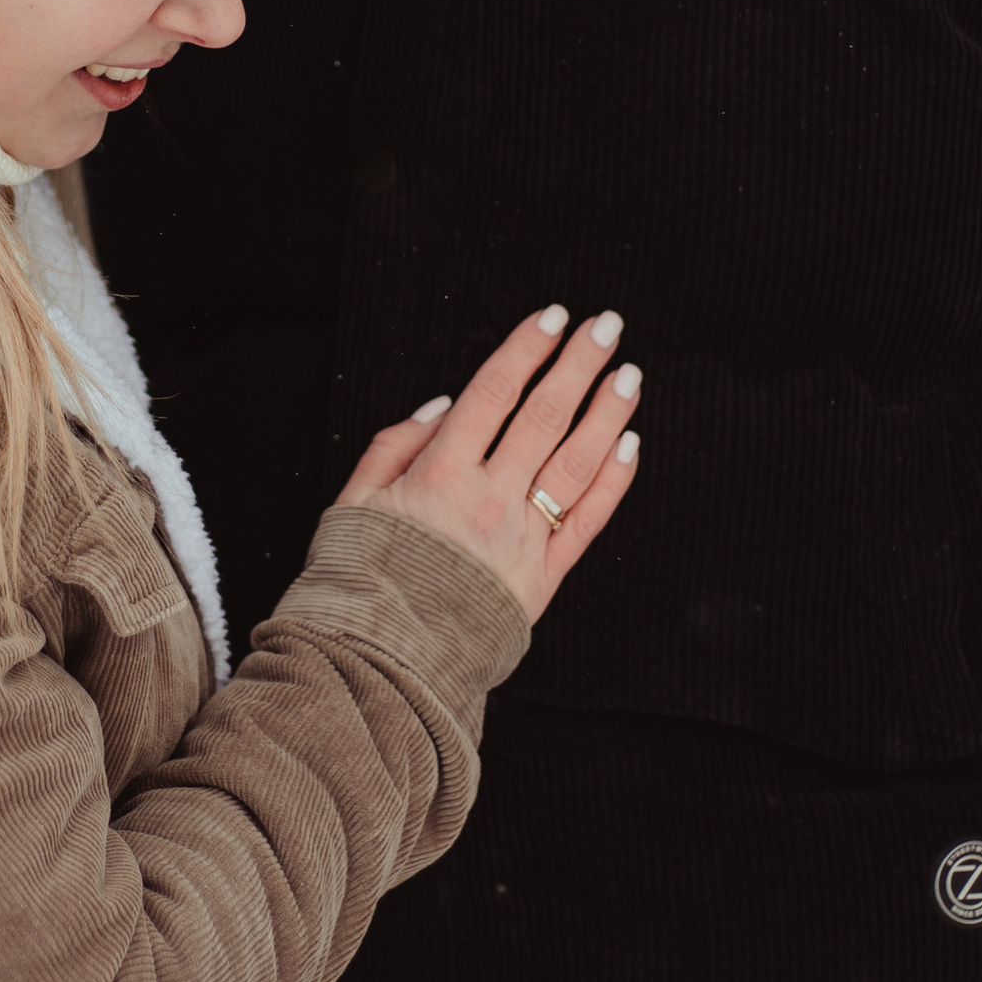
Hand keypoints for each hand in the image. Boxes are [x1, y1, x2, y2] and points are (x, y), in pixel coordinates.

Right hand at [337, 304, 640, 625]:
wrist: (382, 663)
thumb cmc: (360, 580)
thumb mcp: (352, 502)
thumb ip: (394, 446)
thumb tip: (445, 405)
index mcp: (439, 475)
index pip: (494, 393)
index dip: (526, 349)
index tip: (552, 317)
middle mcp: (487, 500)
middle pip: (544, 417)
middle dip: (578, 365)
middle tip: (606, 326)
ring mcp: (521, 540)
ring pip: (575, 463)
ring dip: (607, 414)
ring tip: (629, 376)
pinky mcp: (543, 579)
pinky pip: (587, 522)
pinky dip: (612, 482)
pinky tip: (628, 445)